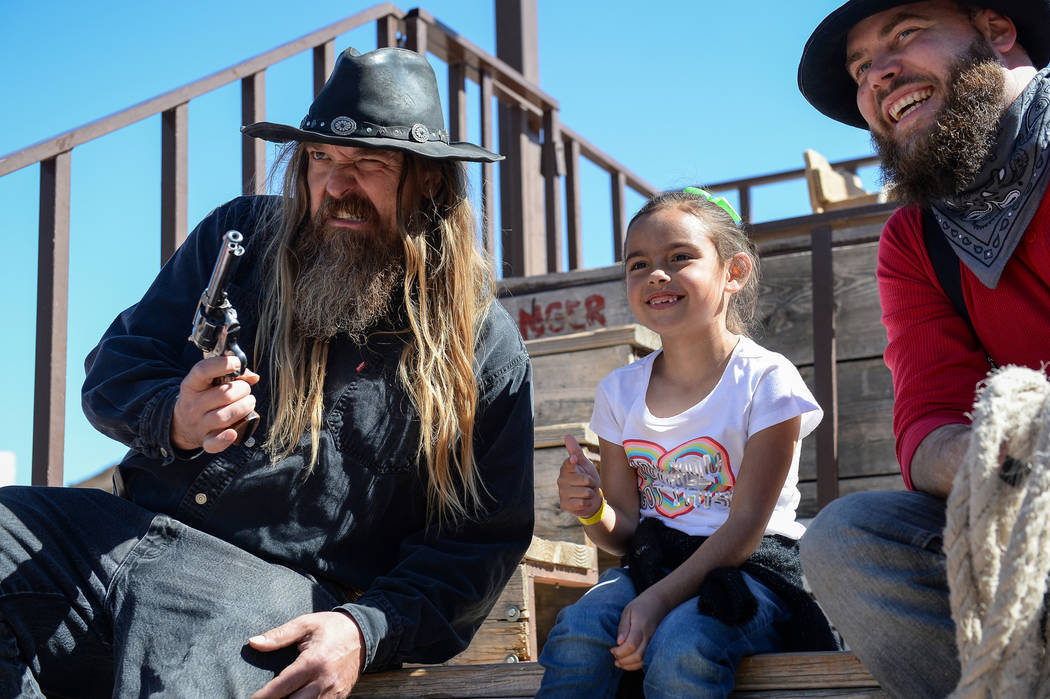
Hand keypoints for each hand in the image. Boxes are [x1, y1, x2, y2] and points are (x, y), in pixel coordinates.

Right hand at [171, 355, 258, 452]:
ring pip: (224, 416)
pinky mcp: (205, 440)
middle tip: (246, 389)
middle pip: (223, 394)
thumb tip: (254, 377)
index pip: (203, 371)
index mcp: (191, 385)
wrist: (182, 424)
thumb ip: (231, 374)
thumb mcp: (208, 382)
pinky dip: (224, 440)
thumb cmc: (203, 397)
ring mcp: (199, 424)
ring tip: (249, 403)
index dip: (222, 364)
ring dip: (243, 407)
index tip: (237, 363)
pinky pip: (214, 443)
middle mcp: (193, 404)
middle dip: (242, 389)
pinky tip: (233, 432)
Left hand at [248, 611, 363, 698]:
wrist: (364, 634)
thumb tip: (253, 642)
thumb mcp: (306, 623)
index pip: (282, 686)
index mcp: (313, 661)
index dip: (264, 696)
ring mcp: (334, 692)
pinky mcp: (340, 697)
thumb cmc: (332, 627)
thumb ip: (279, 635)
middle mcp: (324, 681)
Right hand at [558, 434, 601, 518]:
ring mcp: (562, 493)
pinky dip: (587, 503)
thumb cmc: (587, 480)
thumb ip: (576, 451)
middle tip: (588, 484)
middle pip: (584, 479)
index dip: (575, 462)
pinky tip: (583, 502)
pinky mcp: (565, 505)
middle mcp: (561, 480)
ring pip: (585, 492)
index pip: (570, 462)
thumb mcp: (585, 464)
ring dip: (590, 493)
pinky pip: (582, 502)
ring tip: (586, 493)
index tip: (574, 460)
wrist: (591, 499)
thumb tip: (567, 436)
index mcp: (565, 468)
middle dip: (591, 482)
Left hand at [610, 589, 670, 670]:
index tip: (612, 649)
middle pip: (637, 656)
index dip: (620, 651)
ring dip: (629, 665)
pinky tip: (628, 661)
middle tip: (614, 656)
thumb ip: (623, 627)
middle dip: (623, 660)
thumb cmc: (641, 606)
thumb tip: (619, 643)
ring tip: (618, 662)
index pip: (631, 645)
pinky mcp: (656, 646)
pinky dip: (636, 664)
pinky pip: (647, 660)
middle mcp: (649, 636)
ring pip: (643, 661)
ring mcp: (654, 642)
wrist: (660, 603)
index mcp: (641, 626)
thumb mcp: (628, 611)